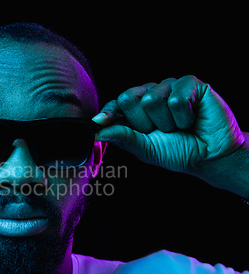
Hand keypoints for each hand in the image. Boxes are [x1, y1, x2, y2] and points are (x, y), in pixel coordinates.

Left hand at [92, 75, 245, 177]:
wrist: (210, 156)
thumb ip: (123, 138)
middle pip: (128, 98)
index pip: (116, 105)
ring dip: (166, 122)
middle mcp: (150, 94)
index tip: (100, 121)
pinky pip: (175, 99)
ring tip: (178, 127)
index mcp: (136, 110)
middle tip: (160, 132)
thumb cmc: (178, 152)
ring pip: (152, 99)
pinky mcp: (189, 84)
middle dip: (143, 123)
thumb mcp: (145, 149)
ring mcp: (169, 87)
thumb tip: (97, 133)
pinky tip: (191, 119)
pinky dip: (183, 117)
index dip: (108, 112)